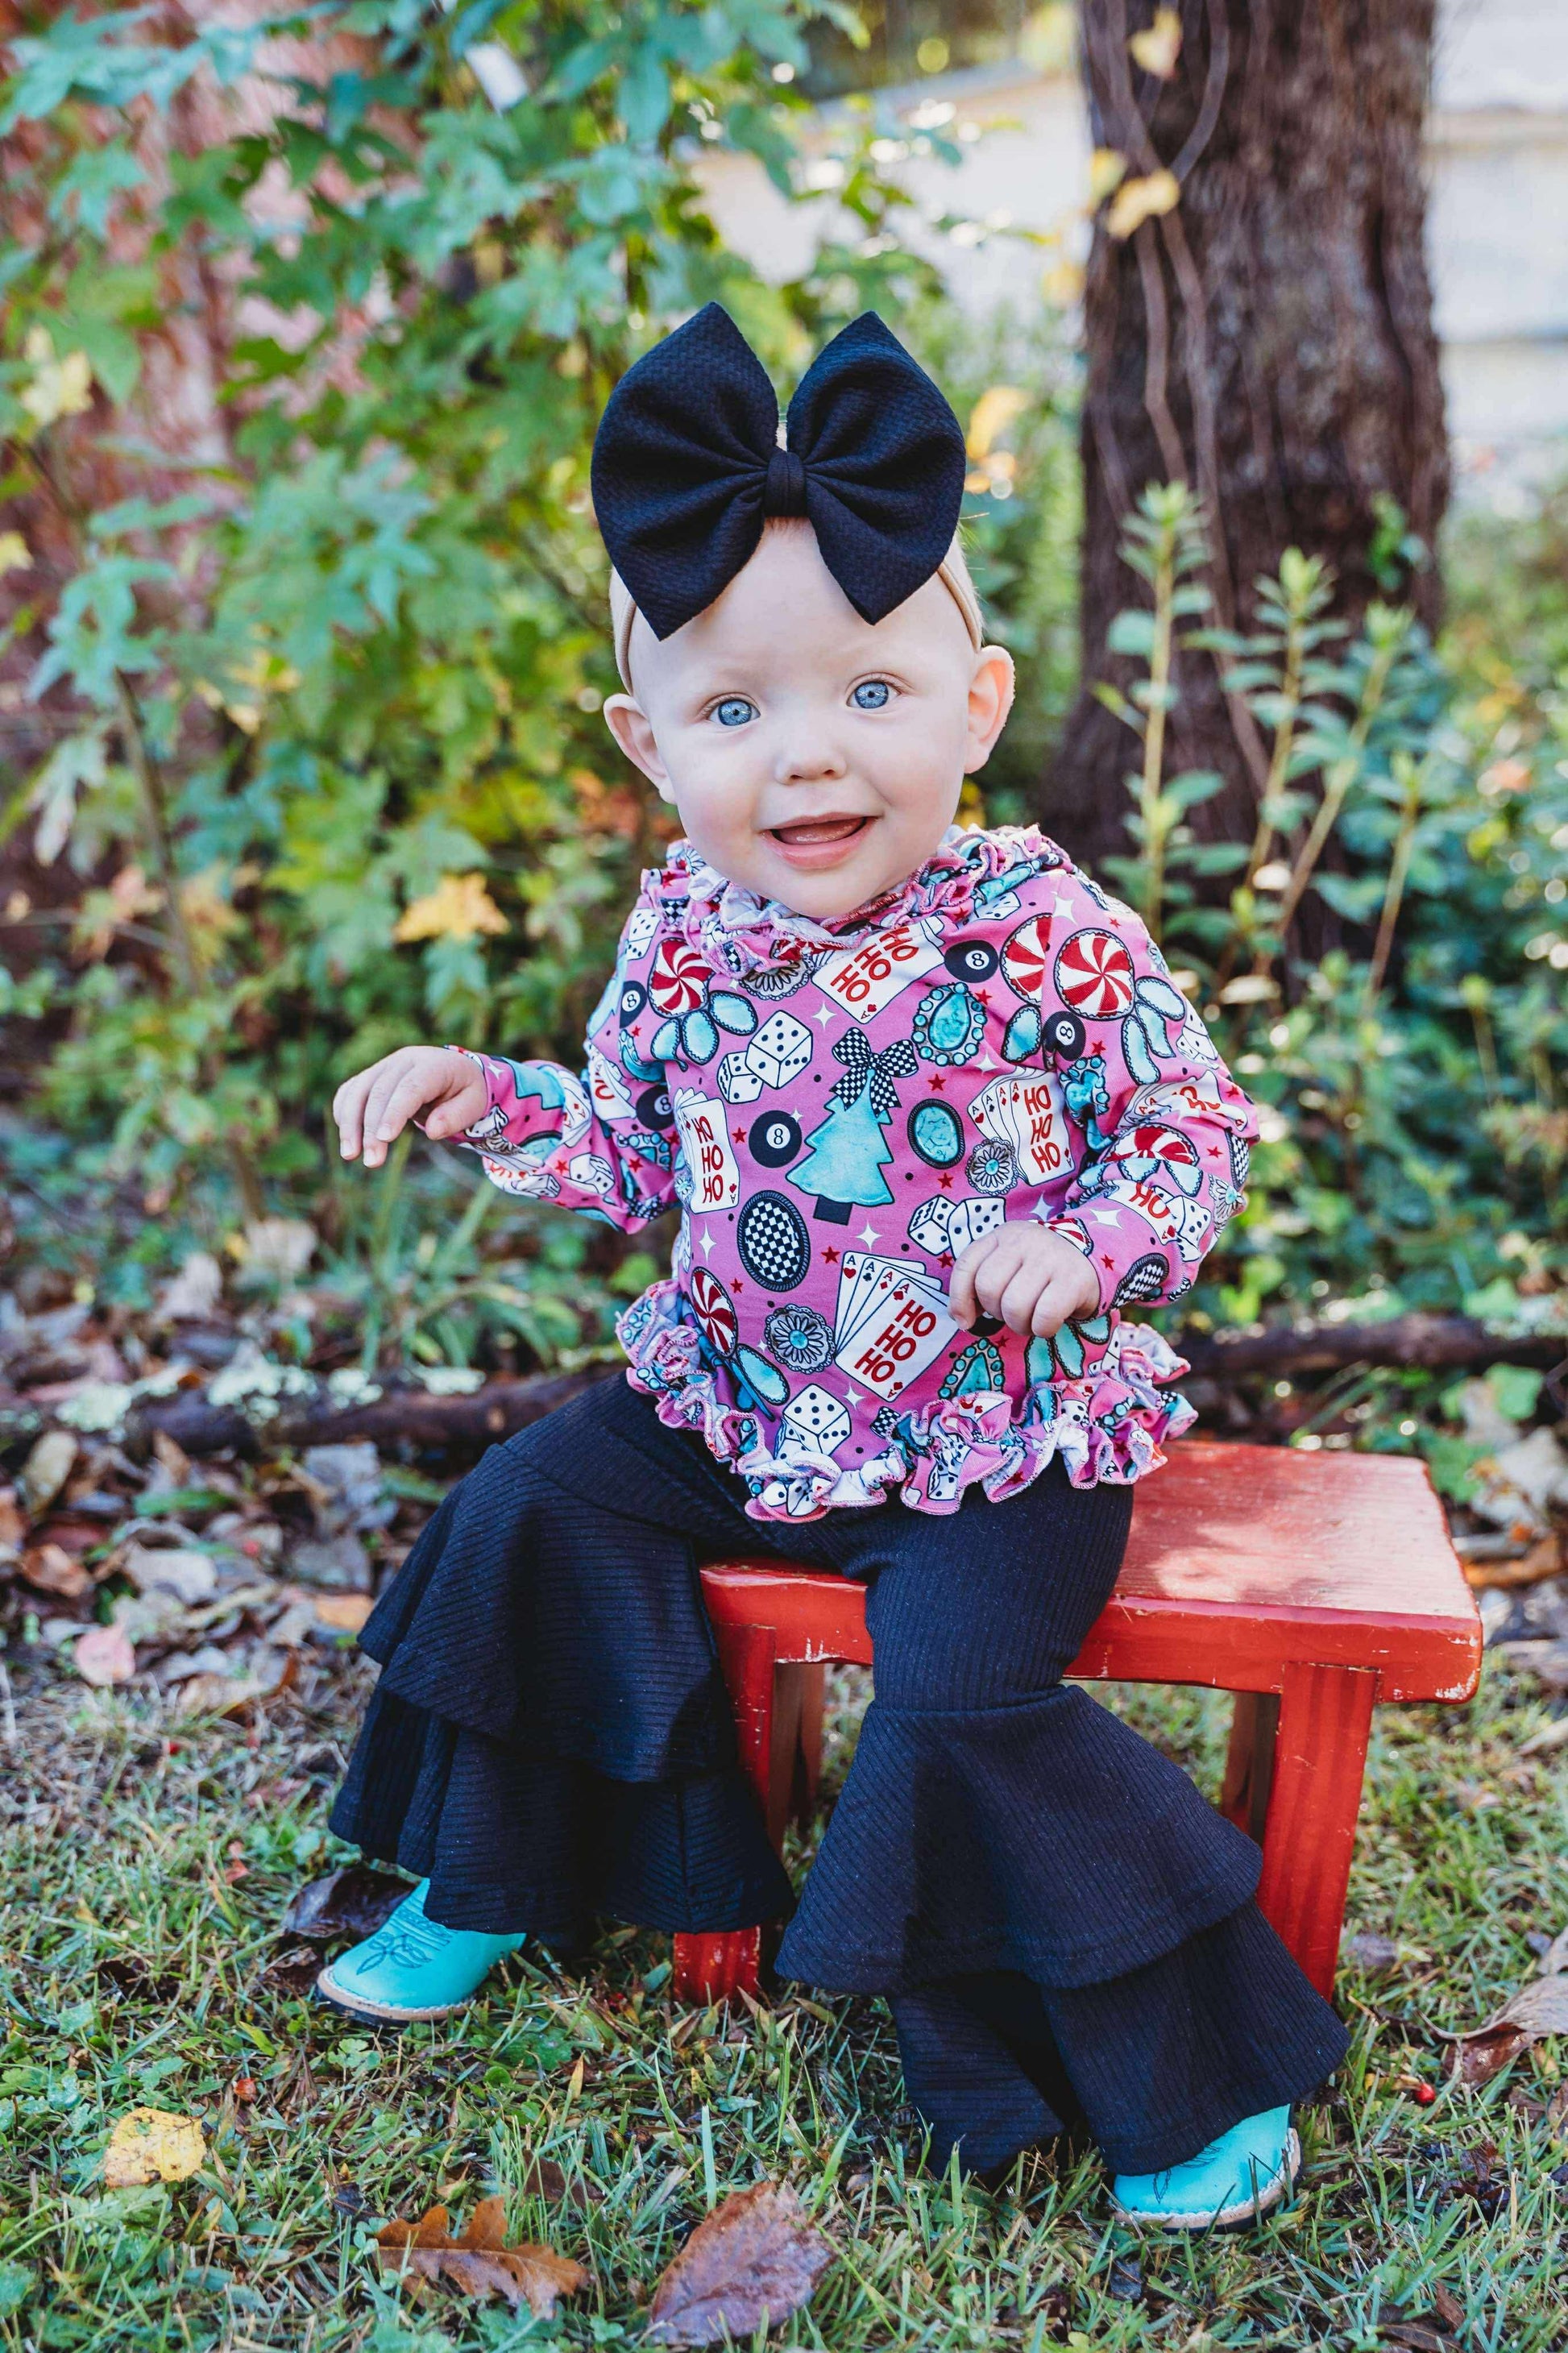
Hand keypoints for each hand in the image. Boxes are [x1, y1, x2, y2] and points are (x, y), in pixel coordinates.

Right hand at [333, 1046, 489, 1169]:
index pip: (410, 1088)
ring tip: (350, 1155)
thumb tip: (433, 1131)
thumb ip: (456, 1116)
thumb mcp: (473, 1103)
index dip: (395, 1112)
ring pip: (358, 1091)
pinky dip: (343, 1113)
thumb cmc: (464, 1091)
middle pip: (380, 1092)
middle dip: (372, 1129)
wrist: (452, 1071)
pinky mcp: (370, 1076)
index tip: (385, 1139)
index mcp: (432, 1064)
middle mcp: (403, 1060)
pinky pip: (350, 1091)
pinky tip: (348, 1139)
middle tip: (372, 1162)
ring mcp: (383, 1066)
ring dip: (350, 1124)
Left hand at [948, 1223, 1100, 1338]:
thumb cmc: (1042, 1272)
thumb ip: (982, 1284)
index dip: (960, 1300)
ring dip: (1020, 1325)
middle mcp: (1024, 1240)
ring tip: (1032, 1320)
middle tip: (1014, 1313)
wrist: (1094, 1259)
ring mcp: (1050, 1256)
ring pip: (1014, 1306)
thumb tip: (963, 1319)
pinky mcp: (1074, 1278)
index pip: (966, 1266)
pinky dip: (1042, 1329)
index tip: (967, 1320)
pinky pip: (1045, 1316)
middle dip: (997, 1313)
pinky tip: (1048, 1324)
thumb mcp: (1010, 1267)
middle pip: (988, 1289)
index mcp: (1002, 1235)